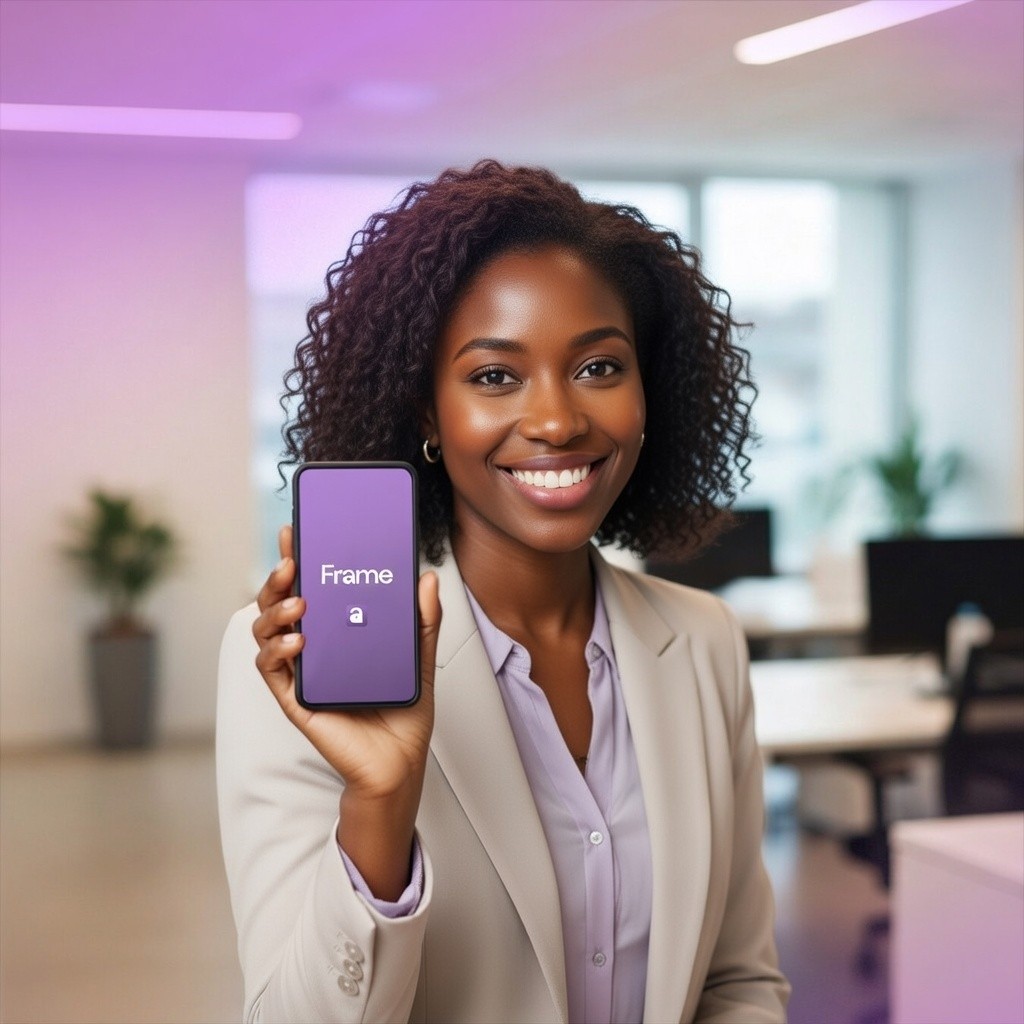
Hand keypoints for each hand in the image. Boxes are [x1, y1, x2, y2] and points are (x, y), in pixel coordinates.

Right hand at [253, 525, 440, 898]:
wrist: (400, 763)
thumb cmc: (403, 710)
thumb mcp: (420, 657)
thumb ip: (424, 620)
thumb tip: (426, 578)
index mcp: (336, 631)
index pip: (309, 587)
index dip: (297, 558)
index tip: (297, 530)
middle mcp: (313, 647)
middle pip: (278, 603)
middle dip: (277, 577)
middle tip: (292, 561)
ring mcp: (300, 672)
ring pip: (265, 631)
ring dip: (274, 610)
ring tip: (300, 602)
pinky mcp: (295, 699)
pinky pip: (272, 669)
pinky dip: (277, 650)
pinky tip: (299, 641)